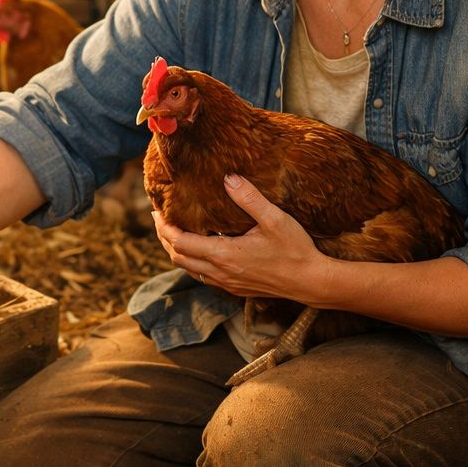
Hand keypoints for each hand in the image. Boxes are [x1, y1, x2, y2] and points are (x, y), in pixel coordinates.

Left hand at [152, 174, 330, 300]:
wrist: (311, 282)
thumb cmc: (295, 250)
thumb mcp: (274, 219)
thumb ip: (249, 198)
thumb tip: (228, 178)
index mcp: (224, 255)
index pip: (180, 242)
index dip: (164, 228)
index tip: (156, 212)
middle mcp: (220, 272)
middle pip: (178, 257)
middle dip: (164, 239)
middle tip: (160, 220)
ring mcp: (227, 283)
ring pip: (189, 270)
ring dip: (177, 252)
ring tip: (174, 233)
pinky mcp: (235, 289)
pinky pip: (203, 277)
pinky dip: (193, 263)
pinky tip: (201, 251)